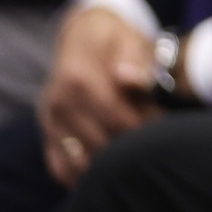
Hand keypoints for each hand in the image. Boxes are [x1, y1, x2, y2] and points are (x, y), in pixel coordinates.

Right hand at [37, 6, 158, 185]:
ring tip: (134, 152)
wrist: (84, 35)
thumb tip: (126, 77)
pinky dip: (85, 176)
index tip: (164, 128)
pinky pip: (61, 168)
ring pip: (80, 164)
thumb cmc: (117, 40)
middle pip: (99, 144)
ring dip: (109, 166)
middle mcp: (58, 103)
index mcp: (78, 77)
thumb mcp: (132, 40)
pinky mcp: (48, 135)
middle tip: (154, 142)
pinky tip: (109, 170)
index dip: (144, 128)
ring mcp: (49, 122)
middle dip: (131, 147)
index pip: (114, 118)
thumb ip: (135, 61)